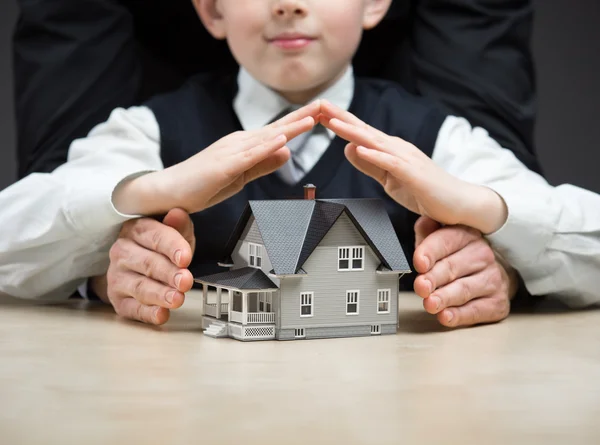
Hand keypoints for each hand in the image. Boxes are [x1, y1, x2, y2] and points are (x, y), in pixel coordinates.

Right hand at [91, 208, 195, 324]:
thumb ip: (179, 225)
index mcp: (136, 229)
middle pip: (147, 263)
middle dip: (168, 274)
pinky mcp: (118, 299)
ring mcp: (117, 276)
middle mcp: (122, 252)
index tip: (185, 258)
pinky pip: (132, 308)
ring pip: (139, 287)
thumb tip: (178, 214)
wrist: (139, 265)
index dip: (172, 247)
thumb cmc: (160, 246)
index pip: (154, 236)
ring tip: (177, 299)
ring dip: (160, 294)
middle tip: (186, 281)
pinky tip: (161, 314)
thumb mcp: (175, 233)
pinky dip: (147, 313)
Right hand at [114, 101, 320, 215]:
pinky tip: (282, 140)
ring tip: (314, 117)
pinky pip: (249, 156)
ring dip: (291, 127)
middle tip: (327, 104)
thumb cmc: (201, 184)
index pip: (279, 132)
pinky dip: (267, 147)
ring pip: (267, 137)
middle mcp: (239, 142)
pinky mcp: (223, 165)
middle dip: (304, 116)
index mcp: (245, 145)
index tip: (323, 114)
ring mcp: (231, 152)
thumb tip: (286, 152)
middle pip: (277, 128)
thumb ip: (263, 164)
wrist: (169, 191)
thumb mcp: (241, 176)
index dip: (301, 122)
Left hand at [318, 100, 507, 234]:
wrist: (459, 204)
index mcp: (390, 150)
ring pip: (374, 142)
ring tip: (332, 121)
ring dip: (352, 130)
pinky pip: (390, 163)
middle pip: (364, 130)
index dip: (339, 122)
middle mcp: (397, 149)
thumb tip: (349, 149)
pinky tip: (359, 148)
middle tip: (319, 105)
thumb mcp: (389, 180)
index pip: (360, 133)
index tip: (318, 112)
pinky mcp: (413, 174)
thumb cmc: (426, 192)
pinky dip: (373, 155)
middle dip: (340, 117)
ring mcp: (406, 159)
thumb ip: (369, 165)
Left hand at [412, 216, 517, 326]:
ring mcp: (492, 279)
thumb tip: (424, 221)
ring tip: (430, 303)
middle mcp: (482, 255)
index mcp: (466, 235)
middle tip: (421, 287)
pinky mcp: (497, 302)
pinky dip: (460, 315)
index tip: (419, 263)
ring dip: (445, 298)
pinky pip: (476, 310)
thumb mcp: (441, 239)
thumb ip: (428, 232)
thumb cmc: (459, 256)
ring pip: (464, 289)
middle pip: (452, 267)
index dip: (430, 252)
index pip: (446, 241)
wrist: (493, 274)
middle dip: (434, 278)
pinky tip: (446, 316)